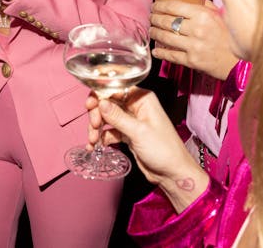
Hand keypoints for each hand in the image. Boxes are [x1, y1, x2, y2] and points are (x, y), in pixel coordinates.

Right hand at [86, 90, 207, 211]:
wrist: (172, 174)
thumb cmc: (164, 150)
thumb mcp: (139, 132)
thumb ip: (117, 117)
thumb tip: (100, 102)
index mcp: (142, 99)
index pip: (115, 88)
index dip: (100, 95)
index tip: (90, 106)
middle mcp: (135, 107)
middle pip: (107, 102)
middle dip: (97, 114)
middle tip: (94, 126)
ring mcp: (130, 120)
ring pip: (105, 117)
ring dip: (96, 128)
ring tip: (93, 141)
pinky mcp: (127, 134)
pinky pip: (108, 131)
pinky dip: (101, 138)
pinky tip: (95, 146)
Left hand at [149, 0, 238, 80]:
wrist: (239, 61)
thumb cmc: (230, 36)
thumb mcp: (220, 16)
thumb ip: (205, 6)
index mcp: (203, 15)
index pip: (174, 7)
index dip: (160, 6)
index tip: (155, 6)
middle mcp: (196, 29)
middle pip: (167, 21)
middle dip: (154, 19)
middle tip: (151, 18)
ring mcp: (193, 46)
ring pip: (165, 37)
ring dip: (155, 33)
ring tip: (152, 31)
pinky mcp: (192, 61)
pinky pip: (171, 55)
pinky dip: (160, 52)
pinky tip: (156, 50)